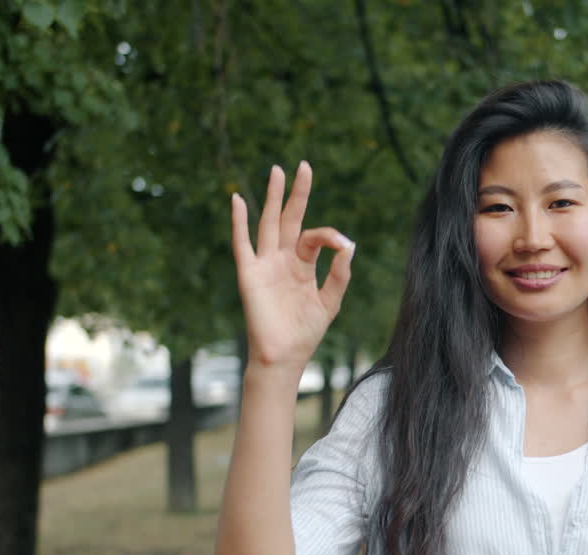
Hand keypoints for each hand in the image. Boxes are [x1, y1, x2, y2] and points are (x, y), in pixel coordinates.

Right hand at [231, 161, 354, 372]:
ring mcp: (265, 264)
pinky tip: (237, 200)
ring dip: (271, 198)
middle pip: (289, 218)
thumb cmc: (305, 332)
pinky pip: (242, 243)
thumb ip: (339, 274)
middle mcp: (282, 260)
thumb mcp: (330, 302)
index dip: (330, 235)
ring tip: (277, 170)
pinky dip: (239, 222)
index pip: (314, 237)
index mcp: (302, 265)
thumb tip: (349, 245)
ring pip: (268, 223)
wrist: (284, 357)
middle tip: (303, 165)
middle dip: (296, 193)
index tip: (344, 244)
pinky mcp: (249, 274)